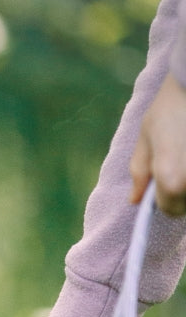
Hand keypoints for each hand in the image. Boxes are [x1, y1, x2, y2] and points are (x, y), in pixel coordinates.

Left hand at [130, 72, 185, 215]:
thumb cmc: (170, 106)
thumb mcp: (146, 139)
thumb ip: (139, 172)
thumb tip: (135, 200)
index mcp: (170, 181)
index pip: (169, 210)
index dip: (163, 198)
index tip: (163, 180)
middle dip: (181, 191)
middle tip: (178, 161)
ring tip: (183, 153)